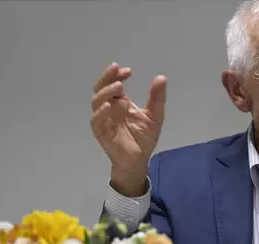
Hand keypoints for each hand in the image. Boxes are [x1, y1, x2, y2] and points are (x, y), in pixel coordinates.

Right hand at [90, 62, 166, 195]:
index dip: (118, 75)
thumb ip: (157, 98)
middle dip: (107, 77)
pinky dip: (100, 112)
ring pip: (97, 102)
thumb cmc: (144, 138)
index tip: (128, 71)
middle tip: (116, 69)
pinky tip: (108, 105)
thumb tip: (161, 78)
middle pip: (101, 88)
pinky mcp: (101, 133)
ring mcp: (104, 120)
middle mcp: (109, 108)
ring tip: (118, 86)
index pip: (114, 84)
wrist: (139, 160)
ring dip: (106, 92)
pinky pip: (96, 121)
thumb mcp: (155, 115)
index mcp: (120, 102)